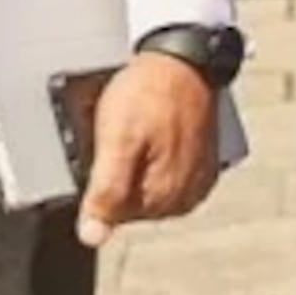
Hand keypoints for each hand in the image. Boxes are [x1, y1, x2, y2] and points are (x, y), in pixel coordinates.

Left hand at [74, 52, 222, 247]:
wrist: (185, 57)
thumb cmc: (150, 91)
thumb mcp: (117, 138)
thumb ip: (106, 191)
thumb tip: (92, 237)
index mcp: (166, 198)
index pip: (112, 214)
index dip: (101, 179)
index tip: (106, 147)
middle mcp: (187, 197)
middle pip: (131, 203)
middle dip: (119, 172)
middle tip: (120, 134)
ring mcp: (198, 181)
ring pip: (147, 187)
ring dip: (136, 165)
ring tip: (138, 129)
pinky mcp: (203, 164)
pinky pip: (165, 173)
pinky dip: (153, 158)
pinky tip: (153, 134)